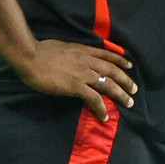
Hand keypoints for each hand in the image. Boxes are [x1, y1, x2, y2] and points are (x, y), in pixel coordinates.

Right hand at [20, 39, 135, 120]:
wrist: (30, 57)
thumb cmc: (39, 51)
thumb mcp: (61, 47)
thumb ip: (71, 54)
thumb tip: (72, 59)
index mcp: (82, 50)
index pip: (106, 54)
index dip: (120, 60)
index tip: (130, 65)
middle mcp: (86, 61)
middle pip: (112, 70)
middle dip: (125, 80)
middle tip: (135, 89)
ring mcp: (82, 73)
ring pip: (108, 84)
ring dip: (121, 94)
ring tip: (129, 102)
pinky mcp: (76, 86)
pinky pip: (94, 98)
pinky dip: (102, 108)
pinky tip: (105, 116)